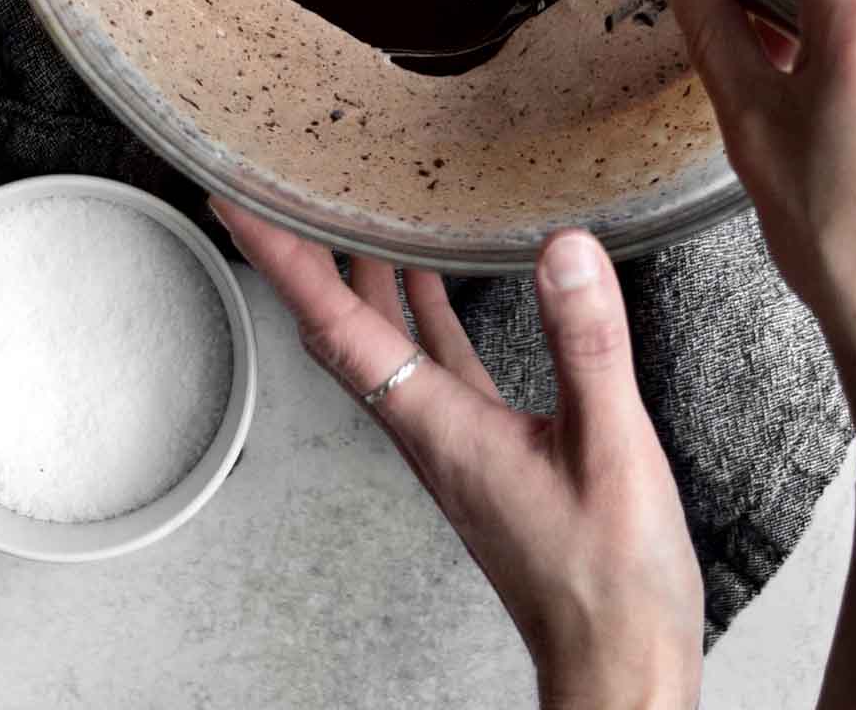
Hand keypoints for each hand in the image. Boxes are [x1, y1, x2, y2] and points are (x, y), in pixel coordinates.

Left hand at [211, 200, 702, 709]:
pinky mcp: (483, 449)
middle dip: (304, 258)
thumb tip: (561, 250)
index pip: (335, 327)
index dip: (282, 261)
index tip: (239, 207)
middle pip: (339, 329)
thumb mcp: (609, 447)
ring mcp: (450, 441)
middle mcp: (426, 430)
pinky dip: (418, 312)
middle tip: (279, 193)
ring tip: (350, 215)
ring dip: (358, 279)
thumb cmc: (609, 579)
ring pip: (380, 344)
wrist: (616, 662)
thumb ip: (585, 344)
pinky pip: (431, 363)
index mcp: (436, 426)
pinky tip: (434, 283)